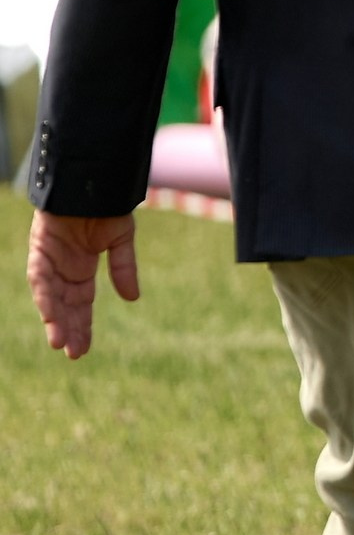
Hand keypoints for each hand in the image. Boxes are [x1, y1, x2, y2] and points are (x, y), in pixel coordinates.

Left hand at [28, 209, 139, 360]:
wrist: (93, 180)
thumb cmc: (107, 206)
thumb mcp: (121, 240)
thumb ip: (123, 268)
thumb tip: (132, 299)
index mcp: (81, 268)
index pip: (79, 304)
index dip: (82, 326)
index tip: (84, 349)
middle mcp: (62, 269)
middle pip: (63, 306)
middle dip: (68, 329)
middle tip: (73, 354)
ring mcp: (49, 261)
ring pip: (49, 298)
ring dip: (54, 320)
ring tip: (60, 343)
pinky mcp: (39, 251)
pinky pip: (40, 279)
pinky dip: (46, 297)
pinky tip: (52, 316)